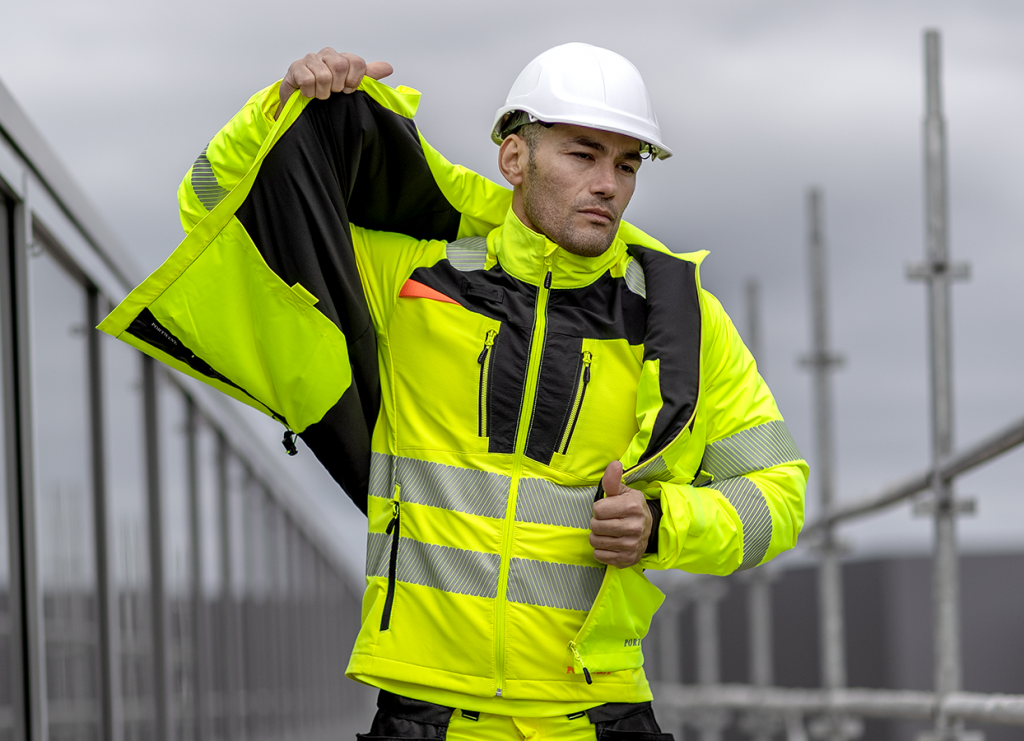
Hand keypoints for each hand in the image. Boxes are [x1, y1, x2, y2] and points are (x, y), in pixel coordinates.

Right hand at [276, 48, 393, 118]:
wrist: (301, 102)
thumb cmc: (328, 93)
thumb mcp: (350, 87)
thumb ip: (369, 77)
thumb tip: (388, 68)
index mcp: (343, 58)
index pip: (357, 62)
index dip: (354, 80)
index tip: (348, 90)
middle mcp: (327, 55)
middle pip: (340, 66)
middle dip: (337, 86)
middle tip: (333, 92)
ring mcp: (311, 59)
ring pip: (324, 75)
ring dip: (323, 92)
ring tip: (320, 95)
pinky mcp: (296, 67)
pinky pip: (307, 80)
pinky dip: (309, 92)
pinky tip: (308, 93)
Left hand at [589, 461, 651, 566]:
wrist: (649, 529)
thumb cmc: (630, 507)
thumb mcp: (623, 491)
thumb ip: (613, 480)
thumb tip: (614, 464)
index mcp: (632, 507)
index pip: (597, 510)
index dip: (599, 509)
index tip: (607, 509)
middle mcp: (634, 527)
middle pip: (595, 526)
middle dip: (597, 523)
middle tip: (606, 521)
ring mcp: (631, 545)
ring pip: (596, 542)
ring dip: (597, 537)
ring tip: (608, 532)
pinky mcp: (627, 559)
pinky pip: (599, 556)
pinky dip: (601, 550)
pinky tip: (610, 544)